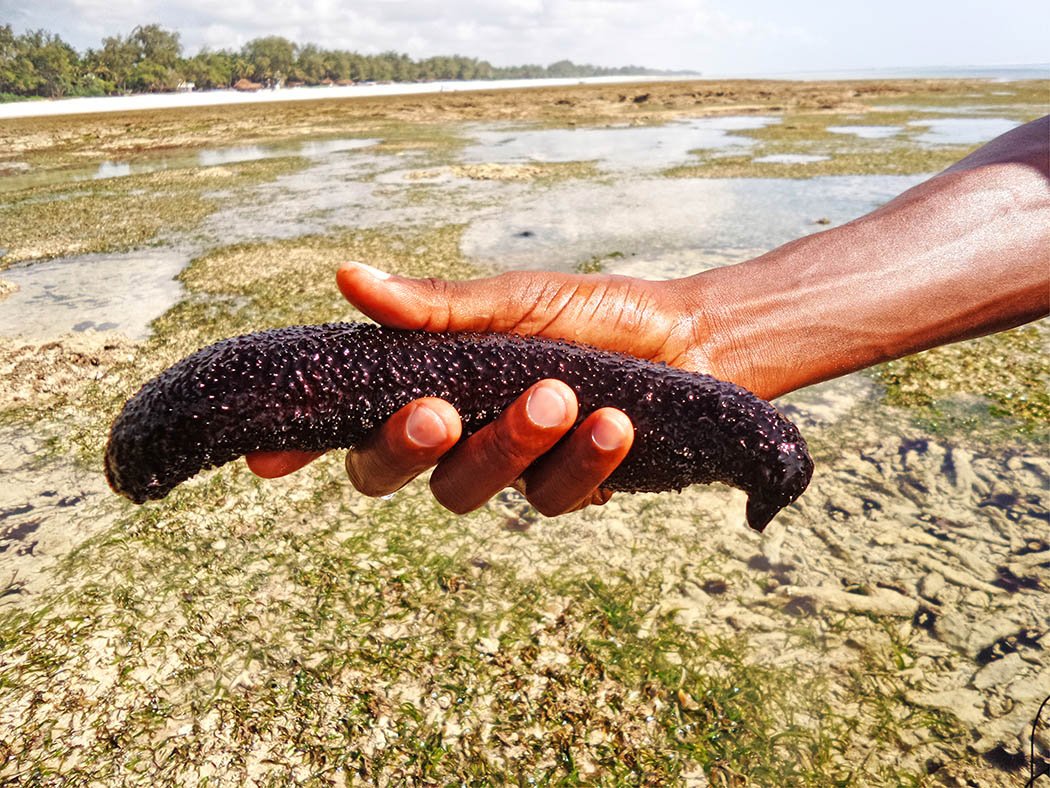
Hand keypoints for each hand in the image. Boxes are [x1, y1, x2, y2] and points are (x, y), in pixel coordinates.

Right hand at [247, 262, 719, 514]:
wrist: (689, 341)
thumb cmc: (593, 311)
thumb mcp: (514, 300)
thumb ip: (436, 309)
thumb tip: (348, 278)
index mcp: (430, 381)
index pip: (349, 417)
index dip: (303, 440)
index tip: (267, 458)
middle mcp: (456, 434)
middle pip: (387, 471)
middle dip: (404, 448)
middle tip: (437, 413)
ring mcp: (507, 468)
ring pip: (467, 489)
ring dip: (510, 445)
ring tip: (562, 396)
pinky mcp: (564, 491)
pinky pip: (551, 498)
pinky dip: (581, 462)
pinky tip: (614, 425)